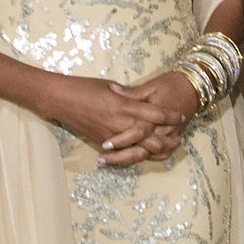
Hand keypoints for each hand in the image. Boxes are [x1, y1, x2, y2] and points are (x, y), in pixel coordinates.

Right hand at [40, 74, 189, 164]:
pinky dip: (137, 156)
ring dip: (156, 151)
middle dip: (168, 139)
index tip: (182, 115)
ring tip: (168, 150)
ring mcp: (112, 136)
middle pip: (153, 138)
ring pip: (141, 150)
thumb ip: (131, 96)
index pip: (156, 114)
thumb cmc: (86, 87)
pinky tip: (147, 156)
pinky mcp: (103, 144)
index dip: (171, 116)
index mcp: (125, 105)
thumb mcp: (113, 87)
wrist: (62, 100)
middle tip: (180, 138)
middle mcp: (121, 123)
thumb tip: (146, 99)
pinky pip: (125, 154)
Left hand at [101, 71, 200, 163]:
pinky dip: (146, 158)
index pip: (137, 133)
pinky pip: (161, 155)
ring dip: (130, 161)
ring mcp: (169, 137)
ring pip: (149, 155)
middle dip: (122, 158)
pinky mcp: (172, 139)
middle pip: (142, 150)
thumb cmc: (170, 85)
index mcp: (155, 116)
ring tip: (109, 163)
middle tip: (101, 160)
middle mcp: (162, 130)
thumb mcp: (150, 86)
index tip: (104, 145)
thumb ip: (131, 92)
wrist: (194, 89)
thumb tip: (112, 89)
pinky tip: (130, 160)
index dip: (121, 140)